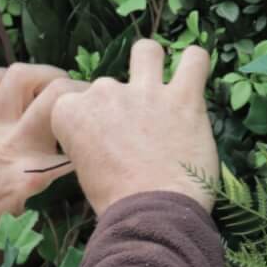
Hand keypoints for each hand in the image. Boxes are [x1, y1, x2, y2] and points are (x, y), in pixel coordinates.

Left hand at [0, 63, 82, 266]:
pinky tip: (15, 91)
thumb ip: (60, 184)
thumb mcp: (38, 218)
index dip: (96, 128)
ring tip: (53, 88)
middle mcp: (11, 143)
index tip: (106, 128)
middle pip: (54, 94)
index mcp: (32, 173)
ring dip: (43, 75)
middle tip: (83, 101)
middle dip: (77, 90)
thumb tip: (90, 158)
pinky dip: (2, 76)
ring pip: (19, 75)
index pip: (77, 136)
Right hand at [49, 40, 218, 214]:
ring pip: (147, 51)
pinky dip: (195, 62)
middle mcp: (103, 93)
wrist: (152, 215)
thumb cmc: (117, 203)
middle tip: (135, 134)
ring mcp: (144, 91)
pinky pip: (195, 60)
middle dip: (120, 105)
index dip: (88, 120)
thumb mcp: (84, 171)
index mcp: (71, 112)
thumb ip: (89, 143)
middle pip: (109, 85)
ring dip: (152, 62)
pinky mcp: (184, 97)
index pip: (73, 100)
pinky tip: (194, 70)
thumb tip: (107, 140)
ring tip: (160, 83)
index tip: (101, 139)